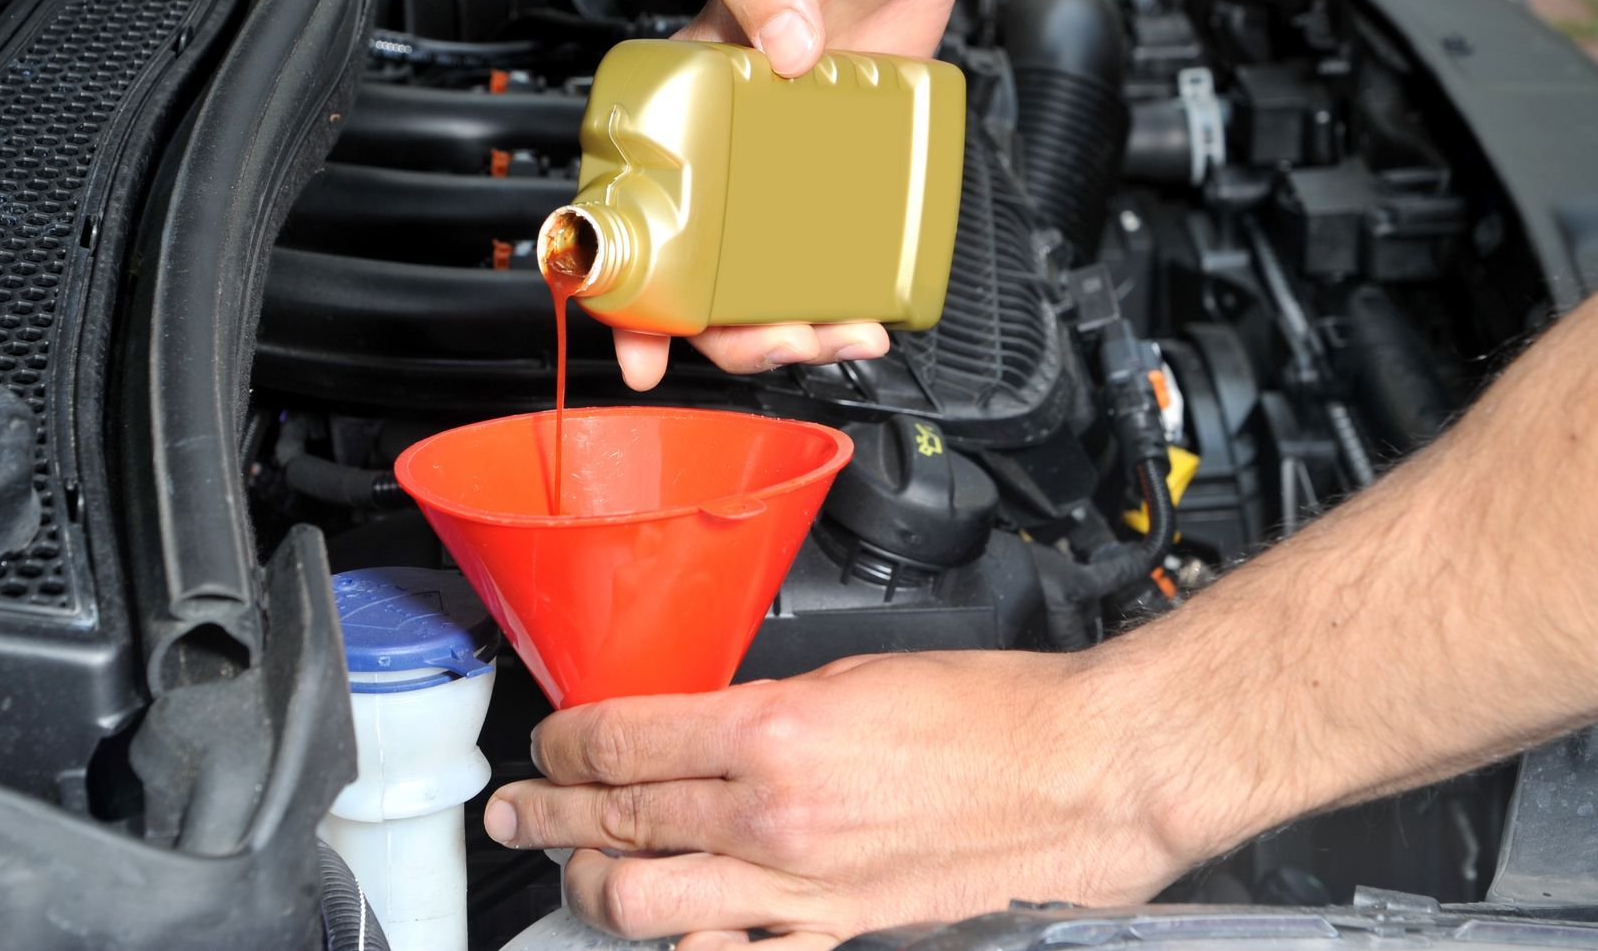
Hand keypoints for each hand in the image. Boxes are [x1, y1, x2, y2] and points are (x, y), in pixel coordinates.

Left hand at [481, 652, 1199, 949]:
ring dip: (594, 889)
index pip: (621, 740)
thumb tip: (698, 725)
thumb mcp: (854, 673)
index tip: (550, 742)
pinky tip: (673, 937)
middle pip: (618, 821)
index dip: (564, 742)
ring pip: (649, 905)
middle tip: (516, 813)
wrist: (1081, 774)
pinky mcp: (840, 931)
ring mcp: (801, 886)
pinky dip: (691, 950)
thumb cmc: (990, 712)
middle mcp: (772, 815)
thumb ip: (762, 707)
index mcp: (771, 731)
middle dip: (548, 816)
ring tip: (572, 876)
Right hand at [614, 0, 965, 390]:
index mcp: (689, 86)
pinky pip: (837, 245)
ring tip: (840, 335)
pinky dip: (847, 293)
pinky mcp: (852, 162)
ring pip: (767, 272)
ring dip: (791, 327)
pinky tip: (872, 309)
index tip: (639, 339)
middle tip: (778, 343)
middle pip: (701, 265)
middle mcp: (733, 135)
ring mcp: (793, 159)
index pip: (629, 195)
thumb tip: (779, 47)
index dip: (621, 282)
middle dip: (728, 330)